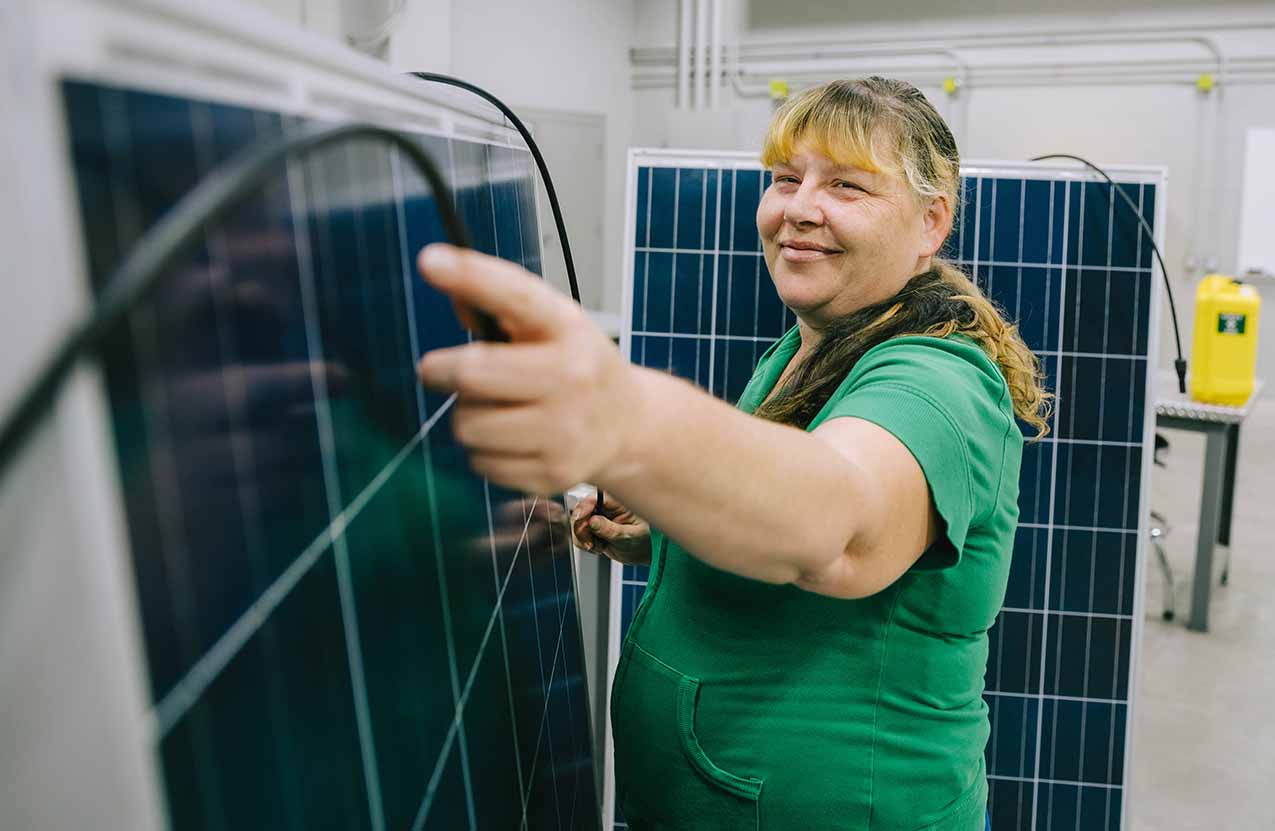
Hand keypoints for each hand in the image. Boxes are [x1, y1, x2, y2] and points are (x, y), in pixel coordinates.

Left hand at [415, 244, 644, 495]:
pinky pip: (480, 463)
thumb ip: (497, 303)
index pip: (515, 295)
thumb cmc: (574, 364)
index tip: (429, 260)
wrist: (627, 425)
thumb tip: (445, 280)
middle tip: (436, 369)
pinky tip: (510, 438)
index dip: (470, 275)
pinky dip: (483, 451)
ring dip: (466, 415)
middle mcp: (573, 379)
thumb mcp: (549, 324)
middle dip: (441, 371)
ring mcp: (565, 432)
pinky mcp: (552, 474)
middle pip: (471, 375)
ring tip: (493, 408)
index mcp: (569, 330)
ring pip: (467, 426)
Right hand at [569, 490, 650, 565]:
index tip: (579, 518)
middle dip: (582, 528)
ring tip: (598, 546)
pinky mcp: (590, 528)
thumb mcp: (630, 536)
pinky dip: (584, 544)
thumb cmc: (643, 540)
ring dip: (583, 538)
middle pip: (580, 510)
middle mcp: (604, 506)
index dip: (584, 507)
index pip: (595, 498)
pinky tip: (598, 547)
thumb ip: (612, 529)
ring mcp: (596, 517)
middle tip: (590, 542)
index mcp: (617, 502)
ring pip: (576, 523)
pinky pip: (577, 534)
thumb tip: (593, 521)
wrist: (641, 553)